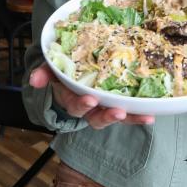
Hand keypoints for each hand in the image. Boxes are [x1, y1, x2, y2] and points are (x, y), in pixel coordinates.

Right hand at [28, 63, 154, 127]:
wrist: (76, 68)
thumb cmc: (64, 69)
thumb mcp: (52, 68)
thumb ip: (45, 72)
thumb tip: (35, 79)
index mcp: (71, 99)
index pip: (75, 105)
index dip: (82, 104)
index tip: (91, 100)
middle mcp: (89, 108)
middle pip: (97, 117)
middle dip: (107, 116)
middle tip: (117, 112)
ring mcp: (105, 107)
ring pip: (115, 117)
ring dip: (129, 119)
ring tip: (144, 117)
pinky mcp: (119, 104)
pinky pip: (130, 112)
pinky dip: (140, 115)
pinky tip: (152, 114)